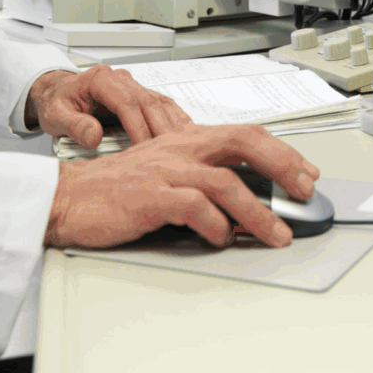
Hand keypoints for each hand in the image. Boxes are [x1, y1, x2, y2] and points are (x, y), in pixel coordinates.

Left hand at [27, 65, 191, 148]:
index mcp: (101, 79)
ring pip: (160, 102)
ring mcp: (133, 86)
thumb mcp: (56, 115)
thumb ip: (73, 125)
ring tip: (185, 145)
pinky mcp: (139, 96)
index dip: (139, 126)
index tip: (146, 147)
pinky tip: (185, 134)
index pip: (126, 102)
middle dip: (161, 128)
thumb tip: (94, 136)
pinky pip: (162, 105)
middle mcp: (121, 79)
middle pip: (149, 102)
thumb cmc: (58, 102)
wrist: (57, 93)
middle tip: (172, 152)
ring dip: (174, 123)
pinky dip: (175, 119)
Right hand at [43, 124, 322, 249]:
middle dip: (282, 165)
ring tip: (275, 234)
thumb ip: (203, 181)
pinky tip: (222, 238)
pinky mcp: (149, 196)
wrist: (67, 196)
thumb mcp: (165, 173)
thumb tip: (245, 206)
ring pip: (225, 181)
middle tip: (304, 191)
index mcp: (186, 139)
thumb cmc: (115, 188)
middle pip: (243, 142)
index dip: (280, 151)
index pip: (244, 134)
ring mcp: (165, 170)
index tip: (305, 171)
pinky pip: (193, 206)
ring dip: (257, 211)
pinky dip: (214, 225)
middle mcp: (180, 148)